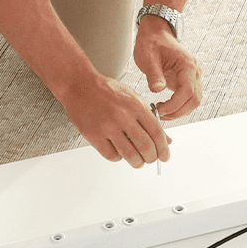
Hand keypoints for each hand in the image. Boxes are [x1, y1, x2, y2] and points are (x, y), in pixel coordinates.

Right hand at [53, 72, 171, 167]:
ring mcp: (108, 127)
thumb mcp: (133, 99)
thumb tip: (166, 140)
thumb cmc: (107, 91)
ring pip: (130, 155)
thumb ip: (150, 119)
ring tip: (137, 161)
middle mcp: (123, 116)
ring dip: (137, 162)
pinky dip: (118, 158)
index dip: (164, 148)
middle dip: (151, 158)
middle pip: (146, 147)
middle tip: (150, 159)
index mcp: (136, 106)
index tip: (165, 156)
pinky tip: (118, 152)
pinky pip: (111, 155)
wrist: (80, 85)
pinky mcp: (94, 135)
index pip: (157, 133)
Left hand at [133, 17, 202, 119]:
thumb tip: (157, 90)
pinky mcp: (187, 81)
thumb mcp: (148, 57)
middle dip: (177, 111)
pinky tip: (164, 108)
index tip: (159, 110)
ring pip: (193, 102)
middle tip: (159, 115)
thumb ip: (154, 74)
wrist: (156, 34)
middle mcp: (195, 72)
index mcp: (187, 65)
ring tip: (160, 113)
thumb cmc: (152, 43)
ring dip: (178, 111)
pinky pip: (188, 99)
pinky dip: (178, 107)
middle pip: (194, 99)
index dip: (175, 104)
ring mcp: (193, 77)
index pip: (188, 91)